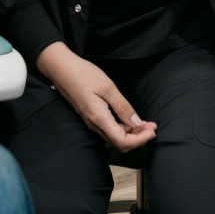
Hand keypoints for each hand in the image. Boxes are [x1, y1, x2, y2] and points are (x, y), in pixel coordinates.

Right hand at [36, 43, 156, 151]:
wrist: (61, 70)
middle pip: (119, 144)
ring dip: (131, 134)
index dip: (140, 140)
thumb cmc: (84, 75)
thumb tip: (137, 124)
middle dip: (138, 138)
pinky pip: (109, 130)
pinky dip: (123, 129)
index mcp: (99, 118)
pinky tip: (129, 119)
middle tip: (152, 126)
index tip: (152, 130)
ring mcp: (92, 122)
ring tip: (144, 122)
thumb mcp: (107, 87)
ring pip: (115, 138)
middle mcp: (95, 125)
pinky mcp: (91, 117)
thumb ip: (122, 107)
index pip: (122, 142)